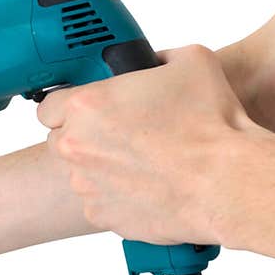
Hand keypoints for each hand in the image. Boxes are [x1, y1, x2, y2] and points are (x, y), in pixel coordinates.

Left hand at [37, 45, 255, 244]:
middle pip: (61, 140)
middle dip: (85, 137)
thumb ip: (159, 59)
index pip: (48, 106)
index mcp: (87, 105)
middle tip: (120, 134)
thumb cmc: (210, 125)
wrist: (227, 182)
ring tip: (142, 161)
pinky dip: (116, 195)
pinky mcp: (101, 215)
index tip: (88, 110)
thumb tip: (155, 64)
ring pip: (80, 173)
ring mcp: (86, 185)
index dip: (69, 107)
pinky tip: (146, 185)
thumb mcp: (190, 62)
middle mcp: (77, 147)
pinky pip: (99, 202)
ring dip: (101, 167)